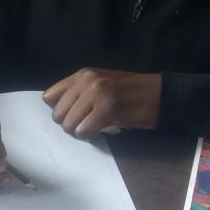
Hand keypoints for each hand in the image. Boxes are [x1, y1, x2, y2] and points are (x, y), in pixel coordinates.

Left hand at [43, 68, 161, 138]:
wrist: (160, 94)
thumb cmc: (130, 93)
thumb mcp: (100, 84)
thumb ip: (78, 93)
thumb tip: (58, 111)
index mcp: (83, 74)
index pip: (49, 96)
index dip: (59, 110)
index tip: (74, 114)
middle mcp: (87, 81)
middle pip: (57, 114)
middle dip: (70, 123)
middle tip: (87, 122)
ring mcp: (97, 93)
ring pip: (69, 124)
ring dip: (81, 131)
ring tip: (96, 125)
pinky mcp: (107, 109)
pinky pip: (83, 131)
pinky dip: (90, 135)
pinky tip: (102, 129)